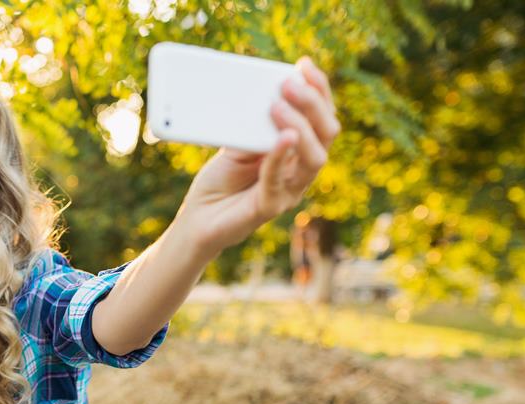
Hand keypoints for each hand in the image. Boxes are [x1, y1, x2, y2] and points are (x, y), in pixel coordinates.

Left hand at [178, 56, 339, 253]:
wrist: (198, 218)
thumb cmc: (220, 181)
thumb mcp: (236, 143)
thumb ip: (253, 125)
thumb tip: (264, 95)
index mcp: (298, 150)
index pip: (321, 116)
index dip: (318, 89)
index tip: (303, 64)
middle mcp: (301, 170)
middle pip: (326, 133)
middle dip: (312, 104)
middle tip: (288, 84)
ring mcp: (290, 190)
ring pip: (314, 158)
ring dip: (300, 127)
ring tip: (277, 107)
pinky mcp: (269, 207)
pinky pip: (280, 181)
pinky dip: (279, 157)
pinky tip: (280, 139)